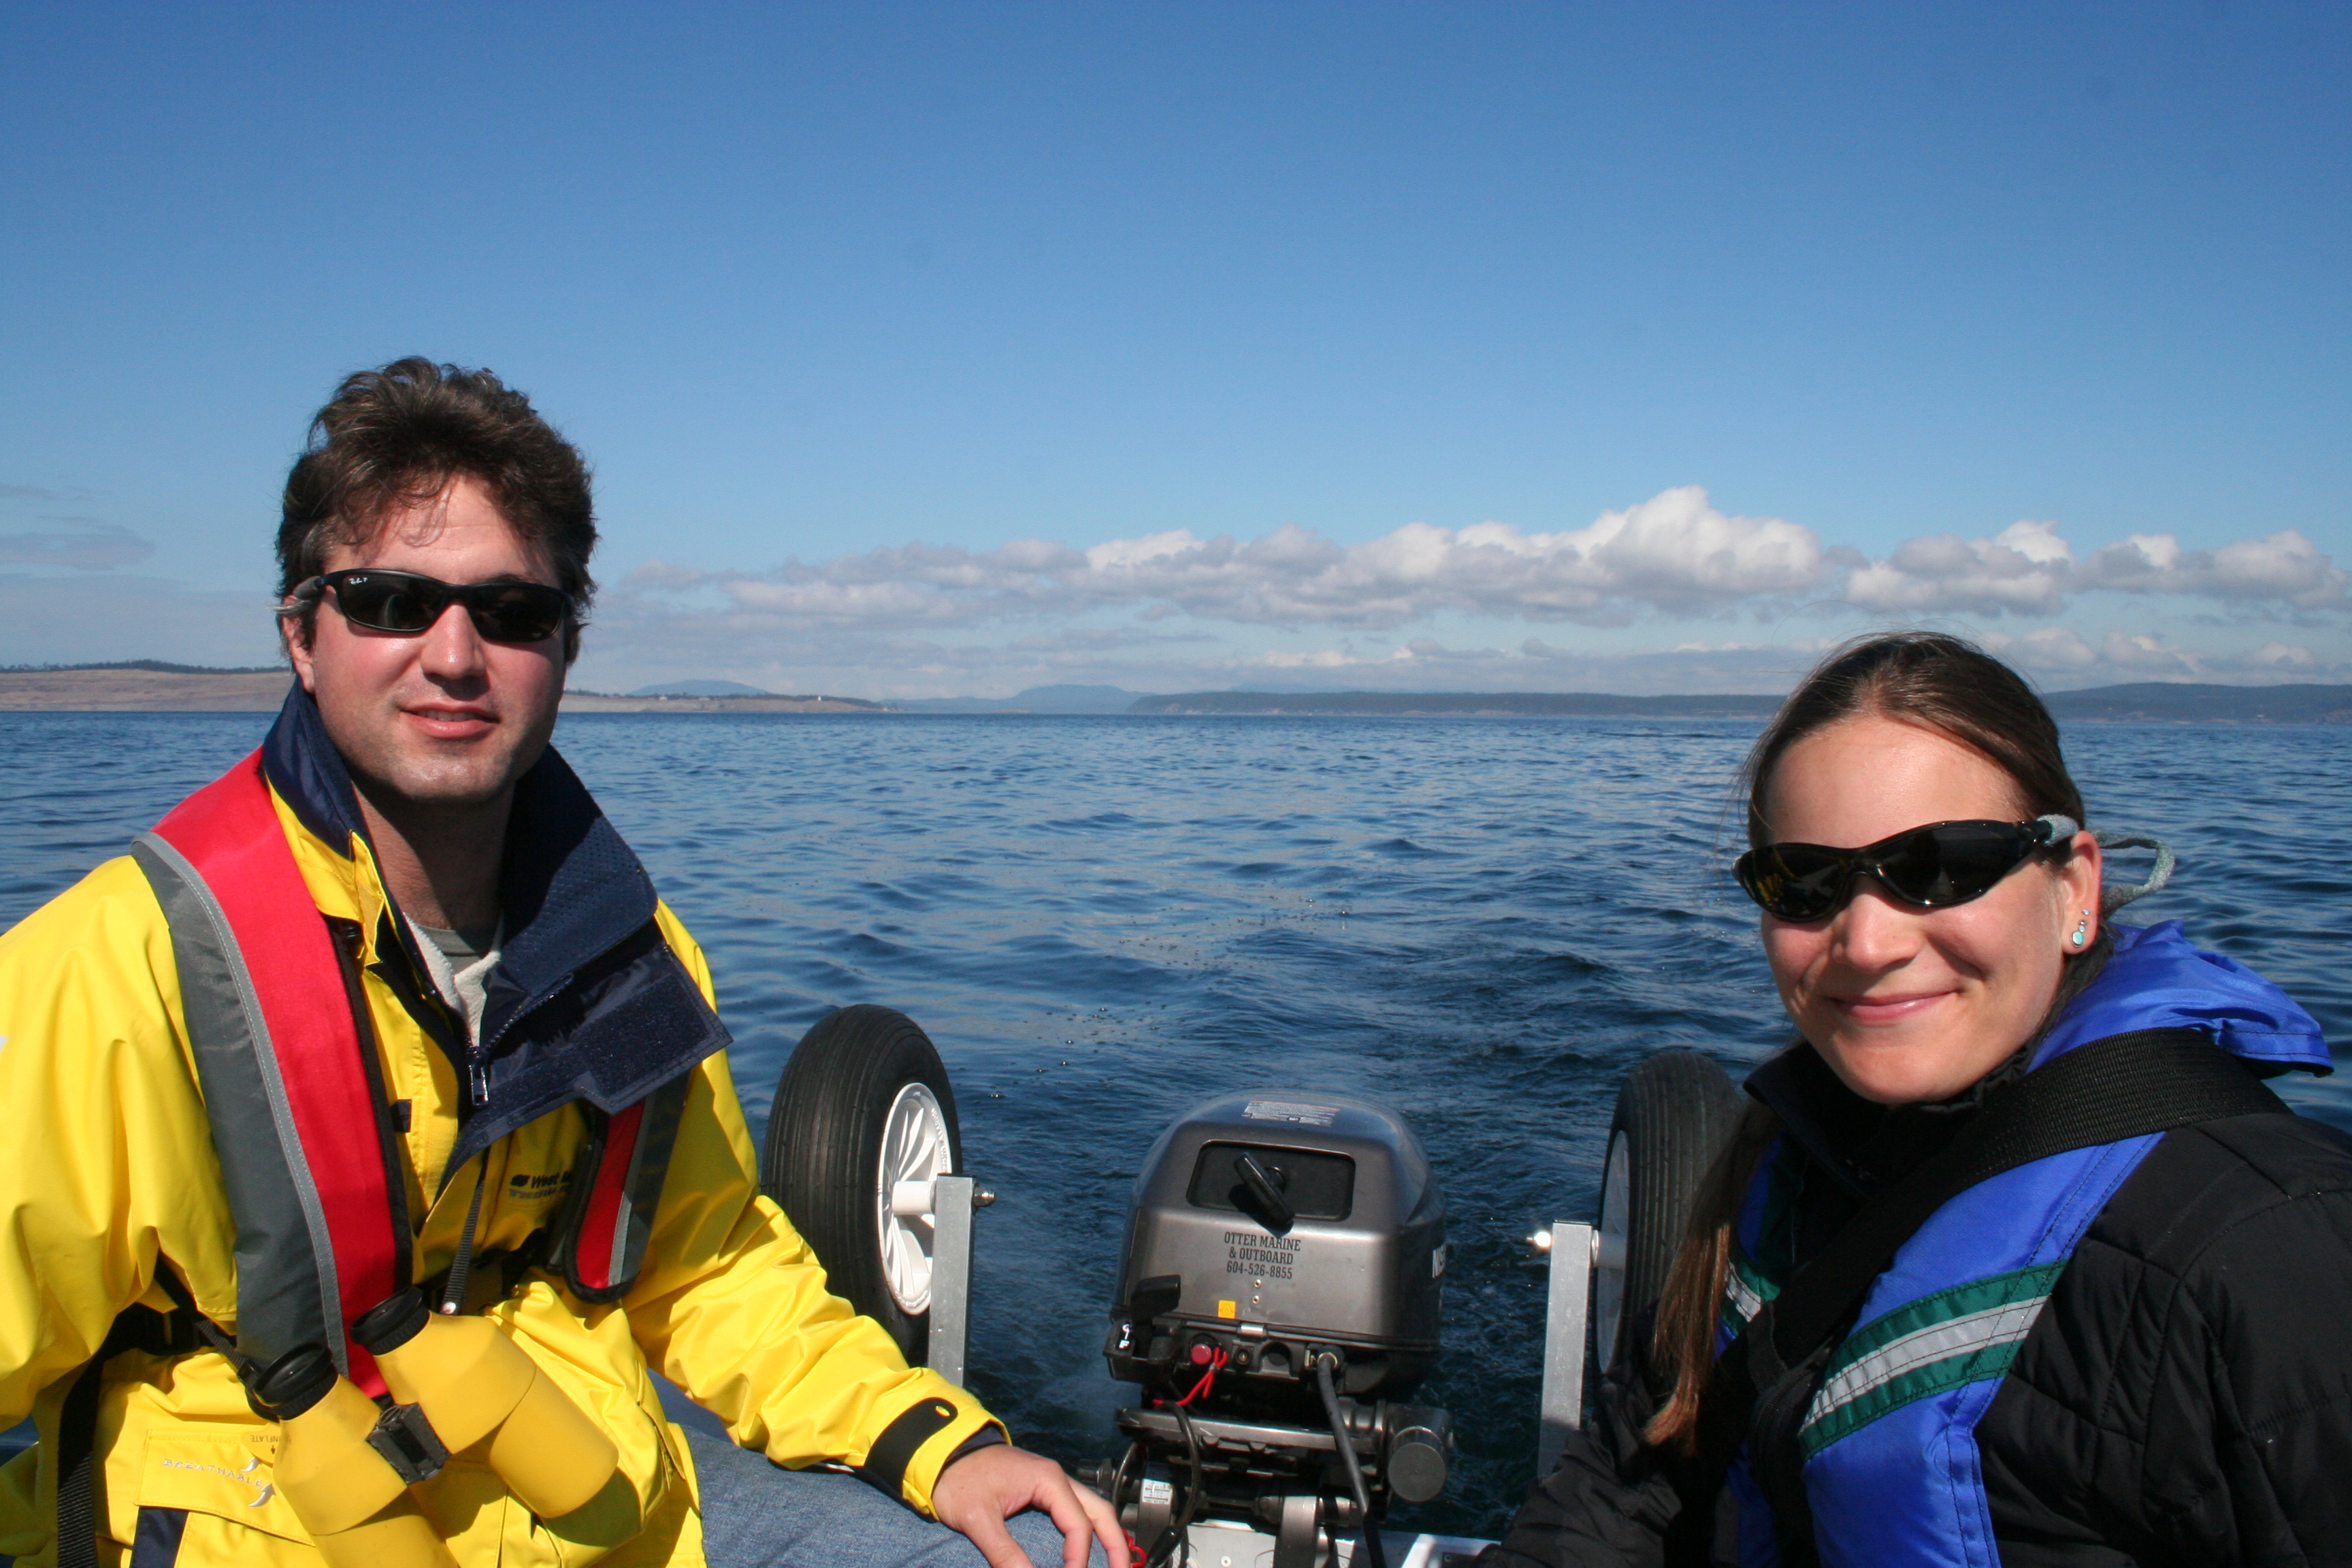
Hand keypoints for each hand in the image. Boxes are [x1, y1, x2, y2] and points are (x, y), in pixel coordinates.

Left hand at [931, 1442, 1130, 1567]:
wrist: (942, 1454)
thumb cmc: (959, 1477)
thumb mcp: (978, 1518)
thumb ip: (1003, 1552)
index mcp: (1048, 1480)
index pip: (1078, 1525)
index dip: (1079, 1558)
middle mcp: (1057, 1479)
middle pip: (1100, 1513)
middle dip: (1116, 1545)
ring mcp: (1051, 1484)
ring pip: (1092, 1510)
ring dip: (1106, 1537)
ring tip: (1115, 1565)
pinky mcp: (1041, 1492)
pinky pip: (1075, 1512)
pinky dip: (1086, 1532)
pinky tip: (1085, 1552)